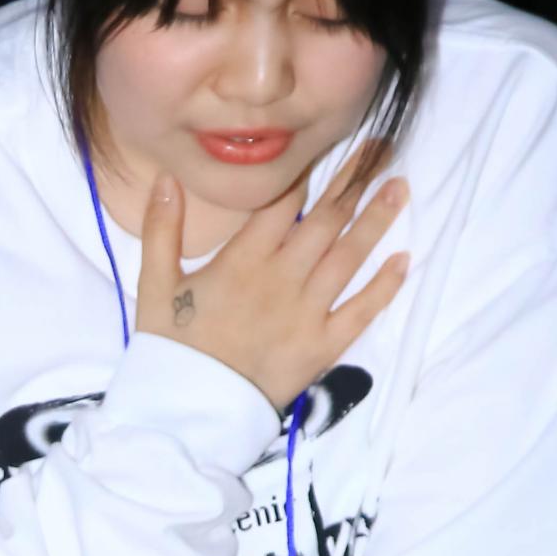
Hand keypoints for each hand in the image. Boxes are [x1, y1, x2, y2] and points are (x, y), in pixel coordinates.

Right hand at [134, 149, 410, 409]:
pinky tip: (404, 259)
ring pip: (348, 257)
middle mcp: (281, 277)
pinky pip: (360, 312)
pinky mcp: (322, 346)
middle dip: (354, 181)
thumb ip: (161, 230)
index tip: (334, 143)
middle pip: (325, 220)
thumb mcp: (153, 286)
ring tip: (400, 187)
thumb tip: (166, 179)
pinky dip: (384, 287)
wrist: (188, 412)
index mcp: (242, 259)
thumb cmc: (170, 349)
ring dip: (376, 220)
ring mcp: (306, 312)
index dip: (310, 171)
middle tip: (382, 149)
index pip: (283, 202)